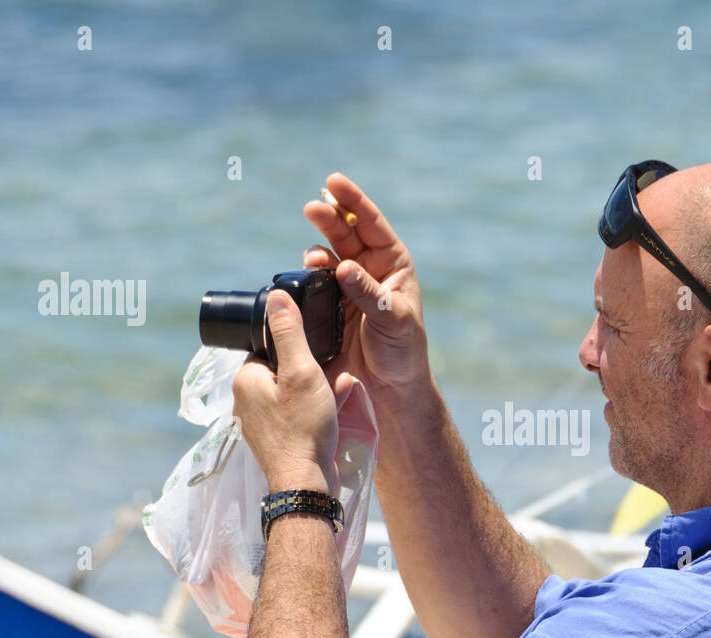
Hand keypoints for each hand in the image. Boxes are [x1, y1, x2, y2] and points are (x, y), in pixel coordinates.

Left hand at [232, 290, 344, 494]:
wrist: (306, 483)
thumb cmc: (303, 426)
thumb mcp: (301, 371)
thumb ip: (289, 332)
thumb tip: (275, 296)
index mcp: (245, 379)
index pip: (268, 347)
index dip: (295, 345)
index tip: (317, 350)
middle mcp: (246, 400)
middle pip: (282, 369)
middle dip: (310, 369)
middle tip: (330, 373)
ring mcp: (260, 423)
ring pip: (292, 392)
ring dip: (317, 389)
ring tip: (336, 392)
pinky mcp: (276, 440)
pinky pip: (297, 414)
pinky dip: (316, 409)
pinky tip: (335, 409)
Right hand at [301, 173, 428, 397]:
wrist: (390, 384)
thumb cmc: (403, 350)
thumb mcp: (392, 320)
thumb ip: (368, 293)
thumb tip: (345, 267)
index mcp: (395, 263)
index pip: (372, 224)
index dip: (353, 201)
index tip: (333, 181)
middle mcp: (373, 268)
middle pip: (348, 232)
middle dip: (330, 215)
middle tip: (313, 205)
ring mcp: (351, 283)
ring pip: (331, 251)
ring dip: (319, 241)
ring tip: (311, 242)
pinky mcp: (334, 301)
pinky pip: (319, 277)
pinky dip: (311, 269)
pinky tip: (307, 265)